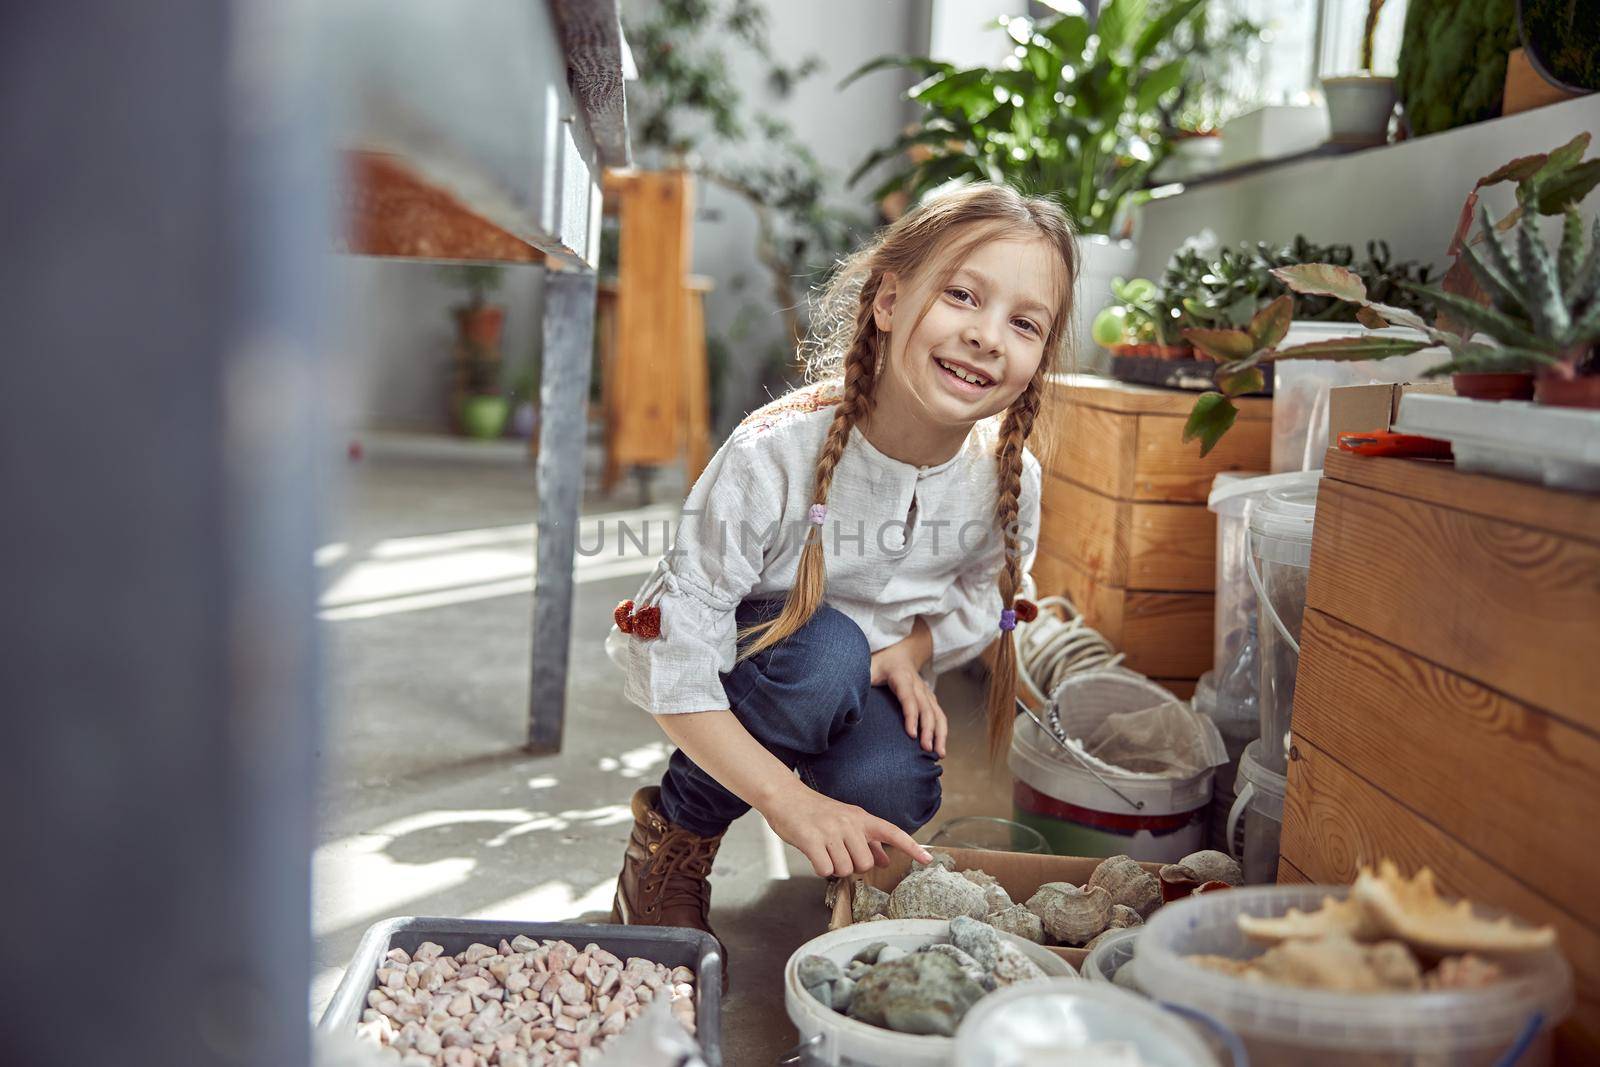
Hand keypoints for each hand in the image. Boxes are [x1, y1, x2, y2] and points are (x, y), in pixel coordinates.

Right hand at [761, 782, 930, 877]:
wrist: (784, 797)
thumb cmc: (815, 811)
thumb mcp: (845, 820)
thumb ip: (866, 840)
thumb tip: (885, 859)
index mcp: (860, 817)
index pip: (892, 832)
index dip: (911, 847)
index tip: (928, 860)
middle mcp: (849, 823)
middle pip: (865, 864)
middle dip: (852, 865)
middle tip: (837, 852)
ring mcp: (831, 831)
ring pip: (845, 869)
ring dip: (834, 867)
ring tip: (823, 850)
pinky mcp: (812, 840)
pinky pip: (825, 870)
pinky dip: (820, 868)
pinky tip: (814, 855)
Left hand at [872, 644, 947, 758]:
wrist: (900, 654)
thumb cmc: (880, 664)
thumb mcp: (868, 668)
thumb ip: (861, 682)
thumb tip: (850, 707)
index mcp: (901, 677)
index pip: (908, 698)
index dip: (911, 716)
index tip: (911, 734)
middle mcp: (917, 685)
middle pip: (926, 709)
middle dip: (928, 730)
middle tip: (926, 749)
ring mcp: (926, 693)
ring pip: (937, 713)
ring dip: (940, 734)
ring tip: (939, 754)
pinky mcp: (930, 700)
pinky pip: (939, 716)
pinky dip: (942, 732)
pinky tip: (940, 747)